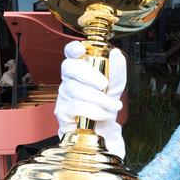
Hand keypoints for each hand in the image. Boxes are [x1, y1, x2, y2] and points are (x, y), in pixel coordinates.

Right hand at [54, 41, 126, 158]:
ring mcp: (63, 95)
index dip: (73, 48)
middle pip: (70, 68)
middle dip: (90, 75)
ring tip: (112, 106)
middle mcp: (69, 79)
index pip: (71, 52)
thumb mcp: (117, 86)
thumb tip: (116, 53)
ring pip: (76, 90)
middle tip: (105, 85)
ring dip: (98, 99)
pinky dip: (92, 110)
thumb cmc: (106, 105)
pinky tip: (102, 115)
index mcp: (81, 69)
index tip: (81, 50)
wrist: (104, 130)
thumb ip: (117, 70)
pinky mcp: (62, 112)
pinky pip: (74, 107)